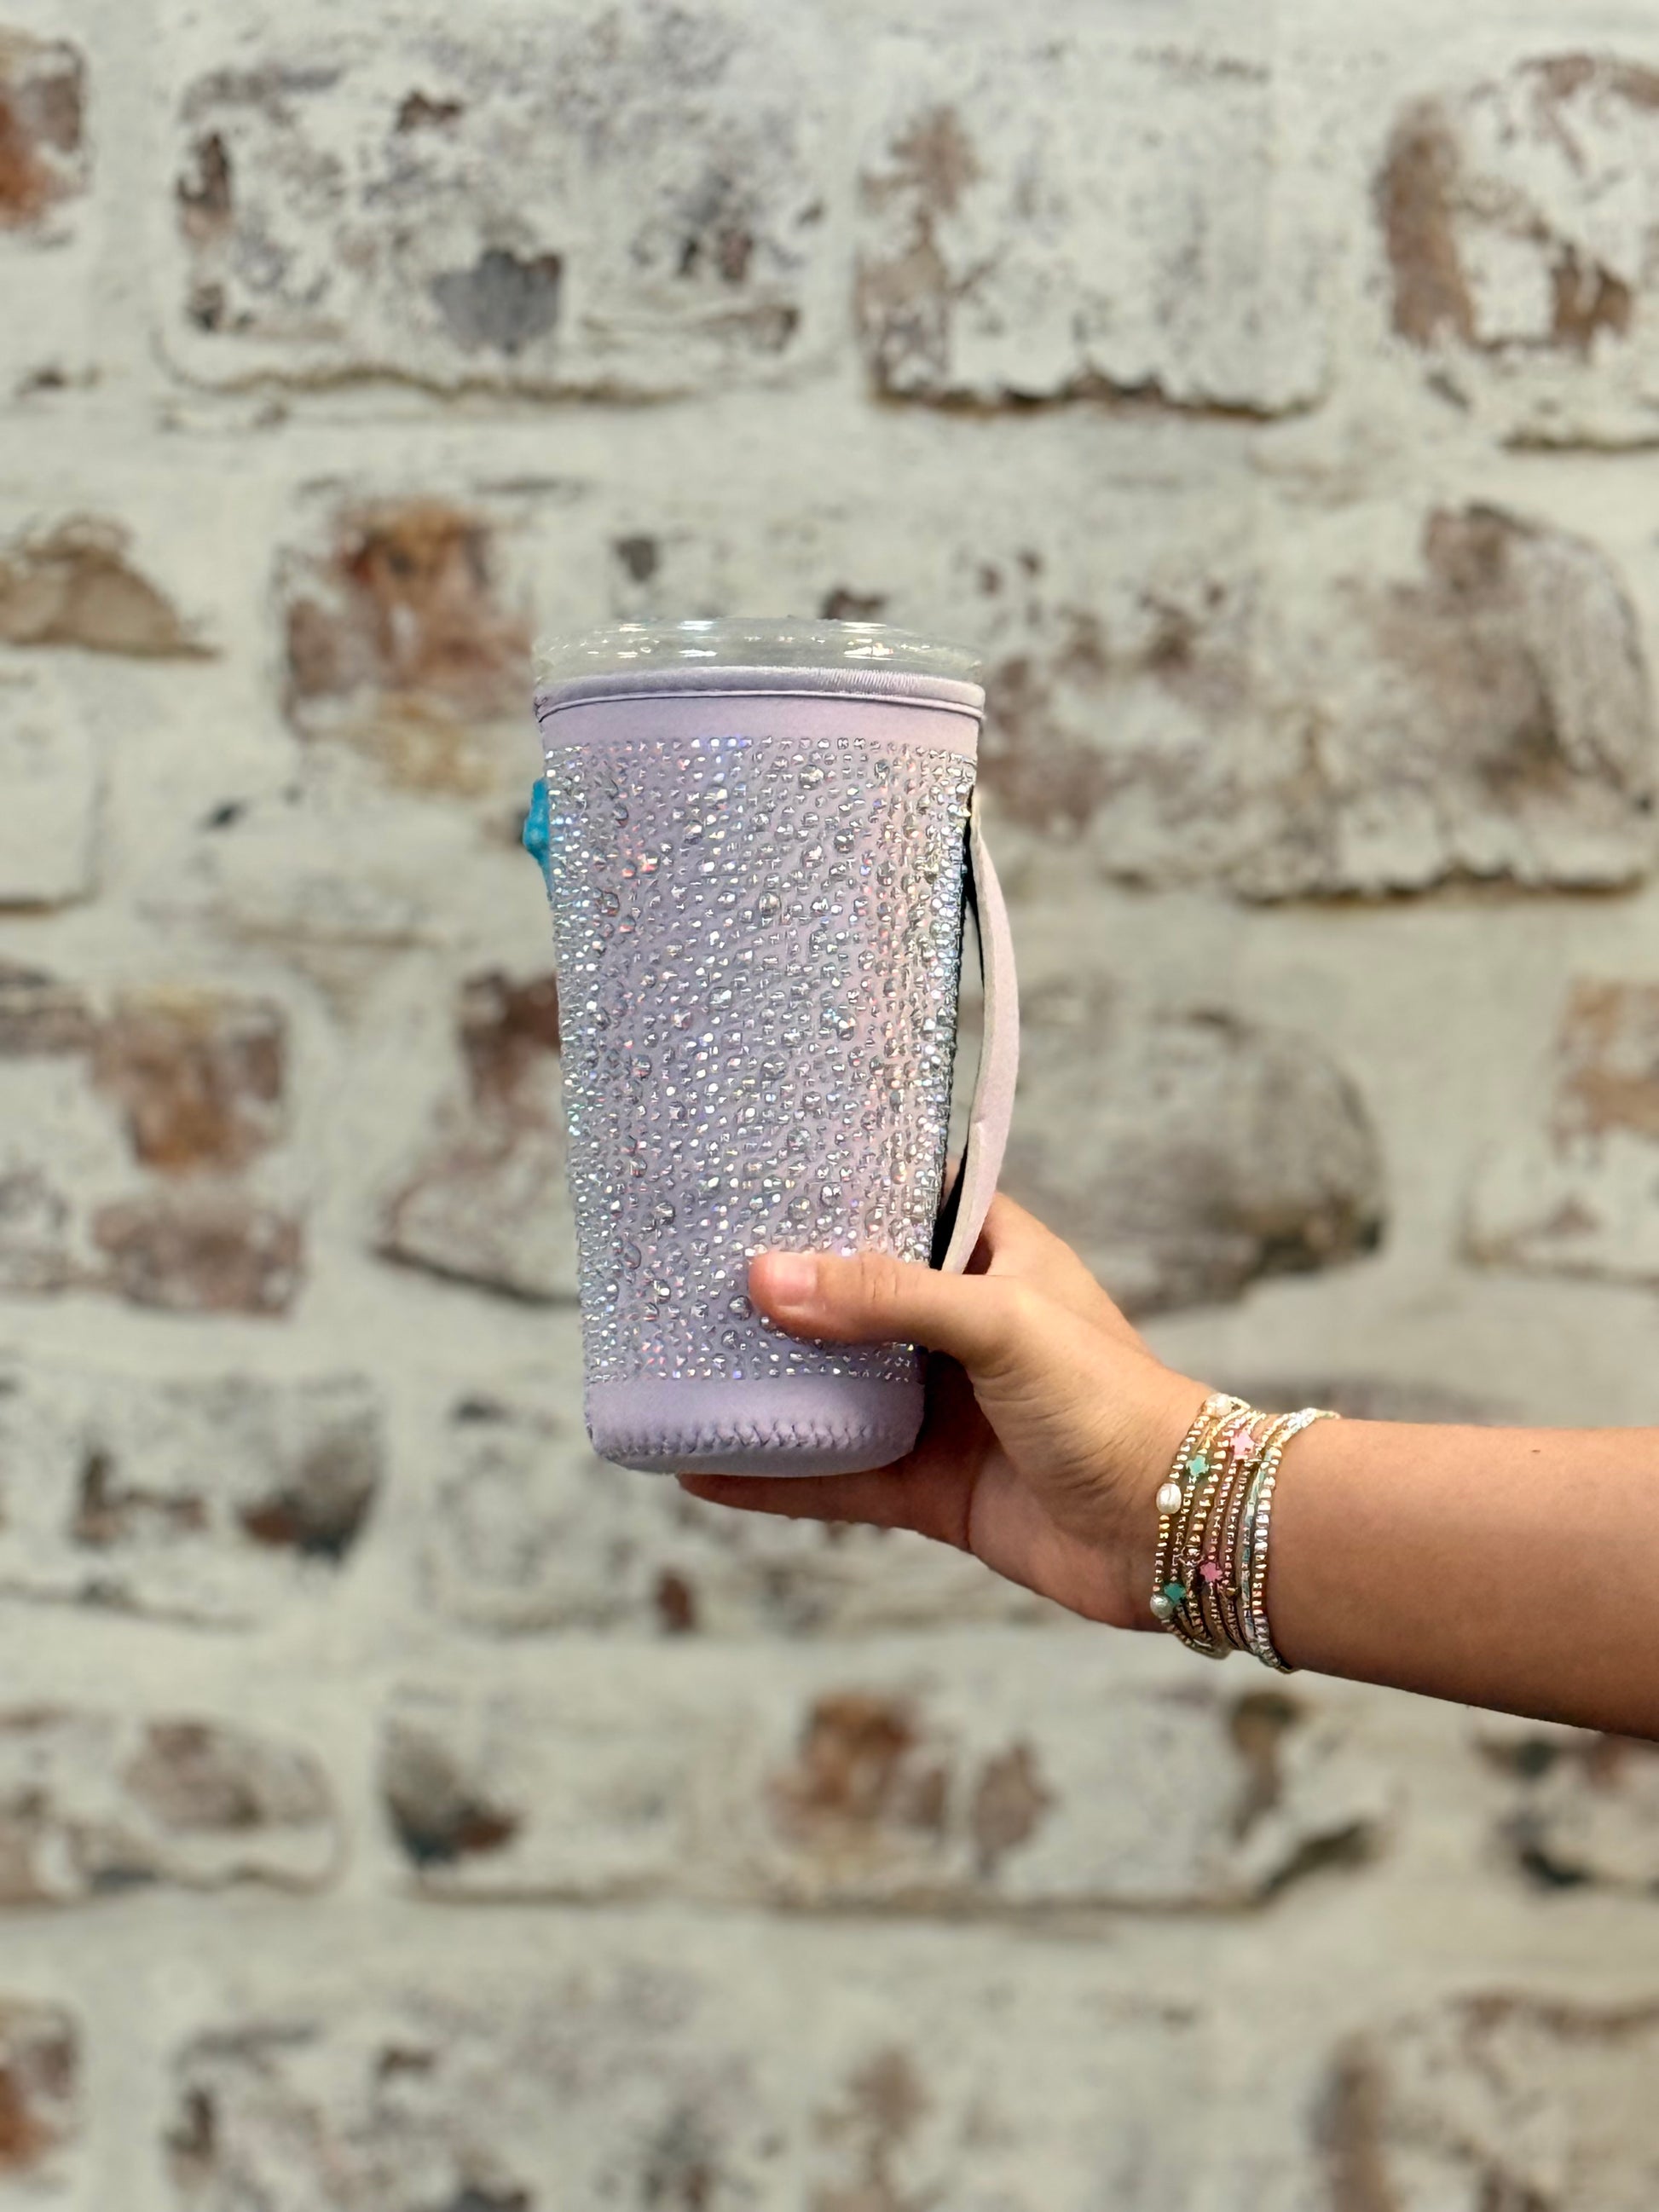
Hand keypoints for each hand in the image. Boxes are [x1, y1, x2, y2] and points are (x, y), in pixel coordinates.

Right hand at [678, 1195, 1206, 1629]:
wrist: (1174, 1532)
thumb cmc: (1114, 1402)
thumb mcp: (1000, 1323)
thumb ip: (886, 1298)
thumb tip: (768, 1278)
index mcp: (995, 1259)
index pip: (910, 1197)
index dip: (846, 1182)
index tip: (763, 1164)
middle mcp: (962, 1328)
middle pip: (853, 1297)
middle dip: (782, 1288)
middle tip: (691, 1263)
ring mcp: (943, 1410)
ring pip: (834, 1390)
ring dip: (767, 1385)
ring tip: (678, 1363)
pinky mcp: (931, 1487)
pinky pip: (836, 1479)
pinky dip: (774, 1477)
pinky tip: (703, 1470)